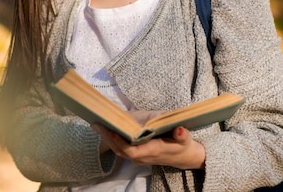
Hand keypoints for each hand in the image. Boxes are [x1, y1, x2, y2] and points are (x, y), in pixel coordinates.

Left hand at [91, 124, 205, 169]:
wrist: (183, 157)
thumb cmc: (183, 145)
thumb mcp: (186, 139)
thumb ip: (182, 135)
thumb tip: (179, 129)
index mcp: (153, 151)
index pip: (132, 151)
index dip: (121, 143)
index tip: (112, 131)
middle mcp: (142, 156)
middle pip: (120, 151)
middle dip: (108, 138)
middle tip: (97, 124)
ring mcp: (138, 157)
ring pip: (118, 150)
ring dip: (107, 138)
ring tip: (97, 125)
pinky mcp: (136, 154)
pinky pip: (120, 149)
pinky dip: (111, 139)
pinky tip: (105, 129)